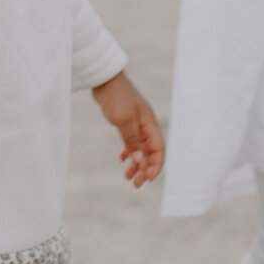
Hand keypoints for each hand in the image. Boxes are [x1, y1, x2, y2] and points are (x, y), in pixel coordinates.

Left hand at [94, 71, 164, 186]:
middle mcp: (146, 126)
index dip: (155, 165)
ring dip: (136, 164)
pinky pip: (131, 142)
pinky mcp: (126, 122)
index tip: (148, 179)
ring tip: (128, 177)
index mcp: (150, 124)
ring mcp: (136, 124)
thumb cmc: (116, 97)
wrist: (104, 79)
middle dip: (145, 169)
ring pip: (140, 149)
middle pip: (150, 152)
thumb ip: (132, 140)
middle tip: (135, 184)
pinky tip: (122, 159)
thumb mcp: (124, 120)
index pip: (159, 149)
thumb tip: (140, 161)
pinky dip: (128, 152)